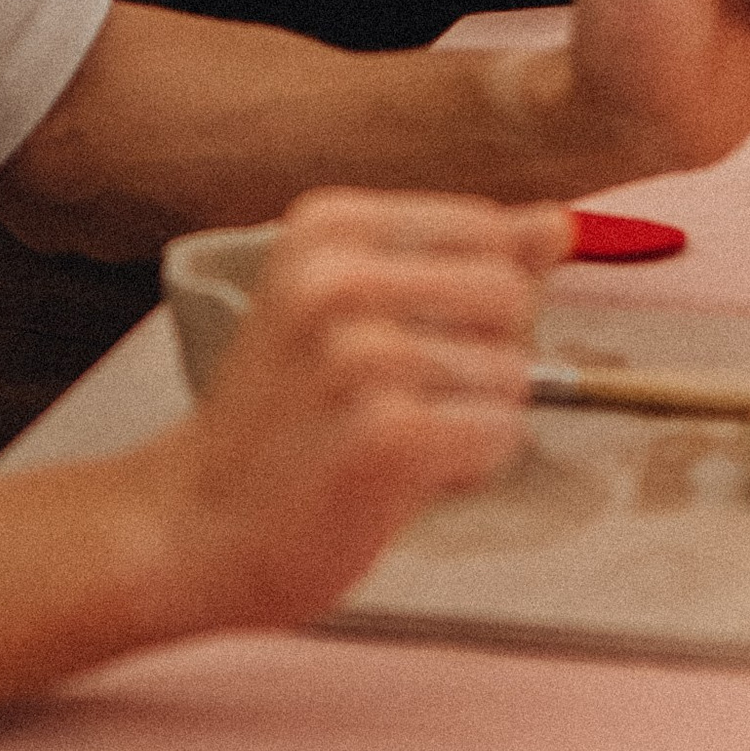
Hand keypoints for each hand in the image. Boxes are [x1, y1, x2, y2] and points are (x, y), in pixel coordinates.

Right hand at [157, 189, 572, 624]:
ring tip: (390, 440)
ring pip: (512, 374)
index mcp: (328, 226)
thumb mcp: (349, 307)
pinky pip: (497, 435)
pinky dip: (467, 466)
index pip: (489, 230)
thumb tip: (558, 225)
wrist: (191, 524)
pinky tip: (400, 474)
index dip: (478, 300)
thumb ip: (458, 259)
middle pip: (512, 296)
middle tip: (406, 398)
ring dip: (471, 421)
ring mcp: (359, 355)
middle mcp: (338, 277)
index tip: (410, 338)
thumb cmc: (282, 418)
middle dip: (486, 357)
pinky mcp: (384, 436)